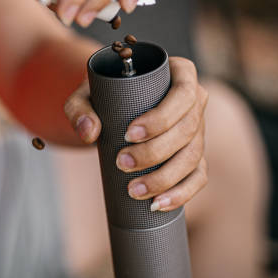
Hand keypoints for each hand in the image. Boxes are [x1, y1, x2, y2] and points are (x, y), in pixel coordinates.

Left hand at [64, 57, 207, 210]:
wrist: (112, 106)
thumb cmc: (105, 94)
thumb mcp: (87, 93)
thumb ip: (79, 108)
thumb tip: (90, 132)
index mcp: (181, 74)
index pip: (183, 94)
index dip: (161, 118)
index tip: (129, 134)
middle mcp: (196, 100)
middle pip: (188, 129)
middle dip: (156, 152)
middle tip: (122, 163)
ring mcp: (198, 129)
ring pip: (193, 156)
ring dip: (165, 178)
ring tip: (134, 189)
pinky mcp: (195, 154)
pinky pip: (197, 176)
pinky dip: (181, 193)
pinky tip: (158, 204)